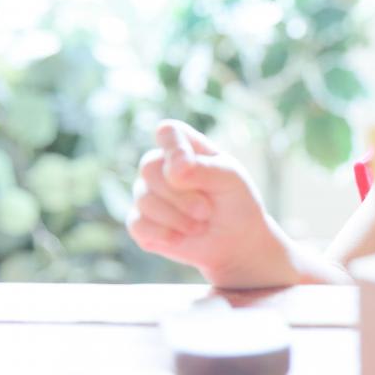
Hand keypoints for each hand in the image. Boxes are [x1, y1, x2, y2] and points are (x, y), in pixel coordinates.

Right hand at [127, 120, 271, 282]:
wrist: (235, 241)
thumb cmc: (235, 201)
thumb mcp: (229, 180)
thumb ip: (203, 170)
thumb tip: (174, 172)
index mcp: (185, 147)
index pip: (168, 133)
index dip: (173, 148)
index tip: (187, 167)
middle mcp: (161, 166)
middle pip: (150, 168)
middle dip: (180, 195)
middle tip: (206, 210)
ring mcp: (148, 193)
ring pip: (145, 199)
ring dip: (177, 218)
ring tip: (200, 226)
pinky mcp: (141, 222)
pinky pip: (138, 224)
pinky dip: (163, 234)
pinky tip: (180, 238)